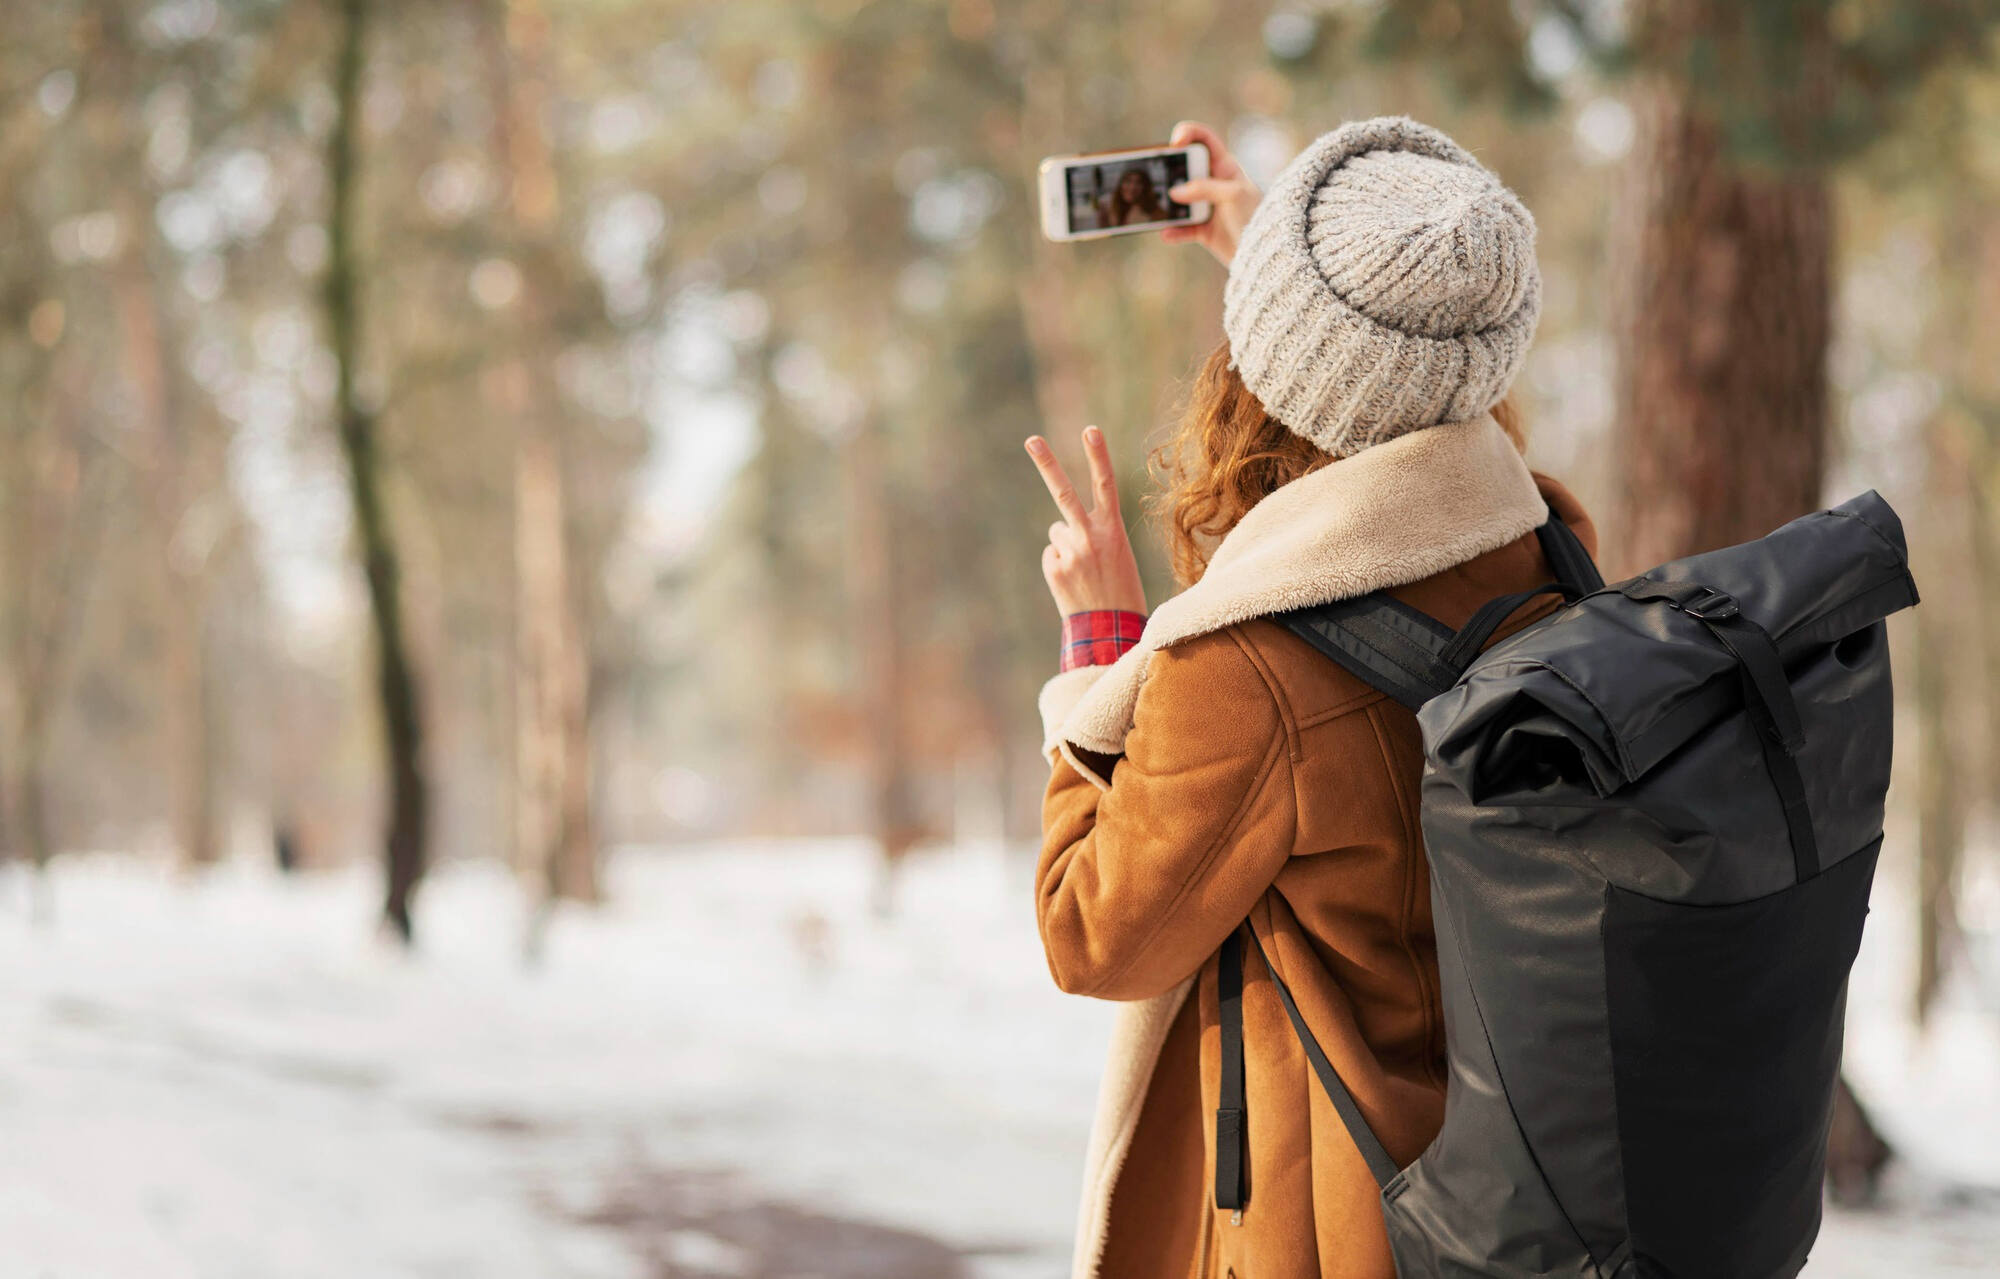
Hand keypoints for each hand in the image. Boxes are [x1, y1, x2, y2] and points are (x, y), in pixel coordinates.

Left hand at [1025, 426, 1146, 617]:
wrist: (1112, 630)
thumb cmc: (1121, 590)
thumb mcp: (1118, 556)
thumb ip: (1091, 534)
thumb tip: (1056, 527)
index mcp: (1113, 531)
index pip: (1106, 485)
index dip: (1098, 456)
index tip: (1090, 430)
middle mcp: (1090, 537)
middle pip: (1064, 493)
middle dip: (1047, 464)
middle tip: (1031, 439)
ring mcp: (1070, 552)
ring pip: (1058, 532)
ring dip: (1067, 546)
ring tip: (1086, 571)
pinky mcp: (1055, 567)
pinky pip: (1052, 554)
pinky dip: (1060, 564)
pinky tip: (1074, 581)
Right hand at [1161, 120, 1260, 265]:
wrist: (1267, 255)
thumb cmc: (1256, 216)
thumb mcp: (1233, 194)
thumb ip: (1203, 188)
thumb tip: (1174, 193)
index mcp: (1225, 167)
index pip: (1205, 140)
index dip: (1188, 134)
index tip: (1175, 143)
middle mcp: (1214, 184)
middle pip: (1184, 170)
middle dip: (1170, 172)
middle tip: (1160, 177)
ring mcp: (1207, 207)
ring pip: (1179, 200)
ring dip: (1167, 204)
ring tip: (1158, 208)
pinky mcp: (1204, 231)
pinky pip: (1182, 228)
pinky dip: (1173, 231)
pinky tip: (1167, 233)